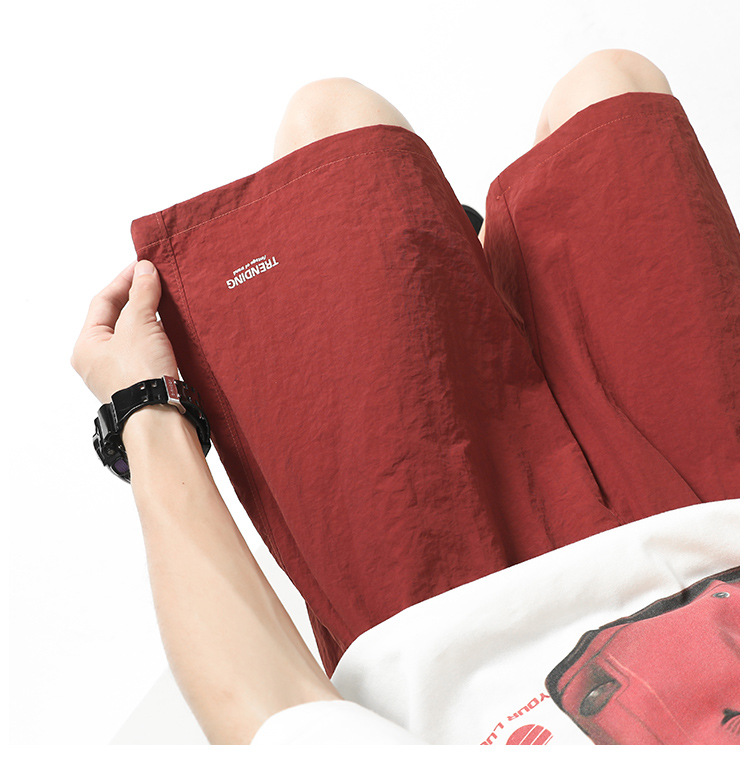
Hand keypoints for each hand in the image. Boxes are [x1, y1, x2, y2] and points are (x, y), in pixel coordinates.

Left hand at [71, 259, 178, 403]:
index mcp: (86, 346)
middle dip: (138, 298)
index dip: (125, 280)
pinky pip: (148, 351)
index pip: (103, 301)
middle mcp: (99, 361)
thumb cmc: (140, 377)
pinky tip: (173, 329)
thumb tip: (145, 270)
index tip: (145, 266)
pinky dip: (159, 336)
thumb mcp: (139, 324)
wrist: (160, 418)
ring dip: (150, 317)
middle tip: (158, 281)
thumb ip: (142, 294)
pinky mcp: (142, 382)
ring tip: (168, 302)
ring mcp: (121, 374)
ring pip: (134, 335)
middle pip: (118, 318)